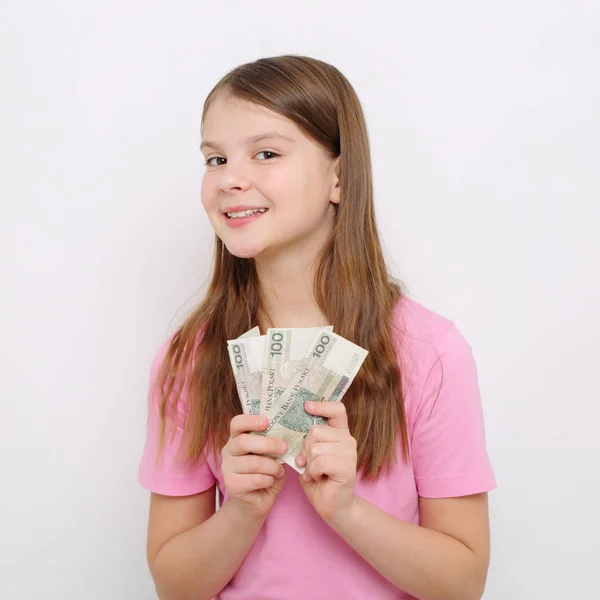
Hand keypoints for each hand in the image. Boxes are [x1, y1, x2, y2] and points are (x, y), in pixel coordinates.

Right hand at [222, 414, 287, 520]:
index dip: (250, 420)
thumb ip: (274, 446)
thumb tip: (286, 437)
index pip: (236, 423)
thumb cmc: (264, 475)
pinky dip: (268, 480)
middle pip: (243, 442)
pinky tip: (270, 481)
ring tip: (279, 471)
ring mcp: (227, 469)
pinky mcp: (231, 485)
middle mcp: (229, 452)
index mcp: (237, 439)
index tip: (266, 422)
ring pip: (252, 462)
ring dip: (272, 466)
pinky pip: (255, 479)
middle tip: (283, 448)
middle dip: (267, 444)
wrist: (254, 504)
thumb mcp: (271, 457)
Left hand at [296, 401, 356, 523]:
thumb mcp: (310, 455)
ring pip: (316, 447)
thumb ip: (308, 440)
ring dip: (308, 463)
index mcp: (340, 433)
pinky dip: (313, 472)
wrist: (331, 505)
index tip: (307, 407)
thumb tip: (294, 425)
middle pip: (316, 431)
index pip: (337, 409)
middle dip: (305, 448)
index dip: (322, 406)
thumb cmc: (318, 478)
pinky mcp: (347, 468)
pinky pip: (320, 462)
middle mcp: (348, 440)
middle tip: (306, 462)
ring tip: (313, 472)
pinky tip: (317, 478)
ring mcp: (350, 453)